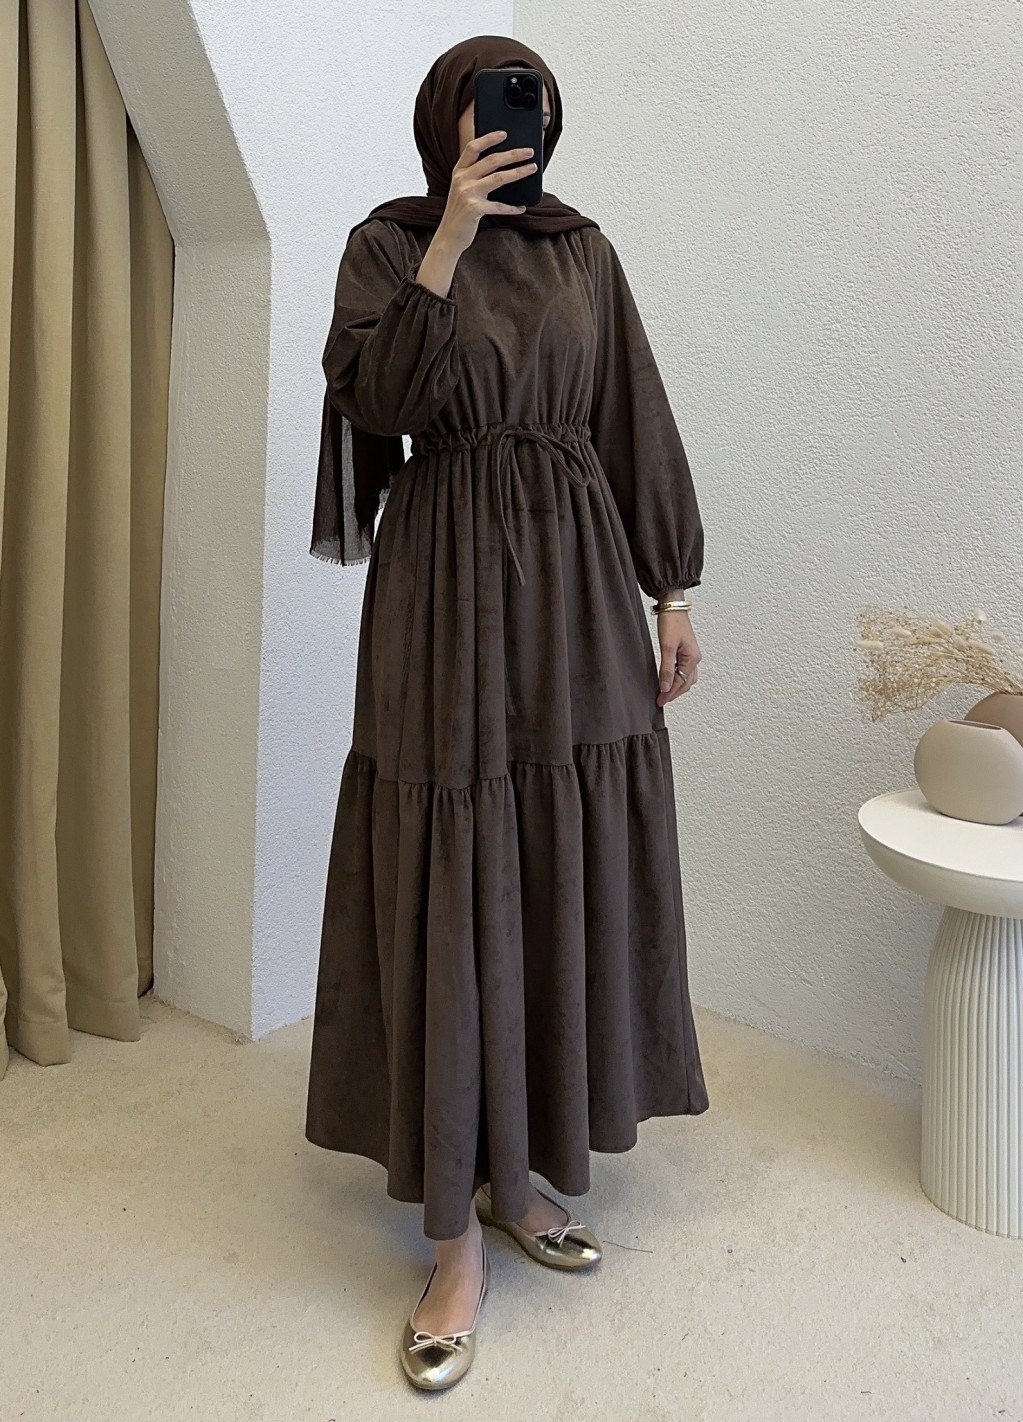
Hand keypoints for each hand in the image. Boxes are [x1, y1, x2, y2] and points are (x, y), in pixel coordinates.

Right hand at [437, 130, 537, 255]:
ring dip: (518, 172)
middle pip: (491, 160)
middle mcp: (462, 180)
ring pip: (498, 178)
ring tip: (532, 168)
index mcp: (459, 172)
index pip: (473, 148)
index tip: (504, 134)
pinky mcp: (474, 209)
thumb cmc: (460, 213)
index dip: (489, 138)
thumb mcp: (462, 189)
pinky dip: (512, 207)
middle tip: (529, 151)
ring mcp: (467, 194)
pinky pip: (499, 206)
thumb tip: (501, 166)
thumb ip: (475, 176)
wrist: (449, 237)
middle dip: (513, 154)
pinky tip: (521, 207)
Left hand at [656, 611, 701, 705]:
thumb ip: (666, 669)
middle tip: (661, 700)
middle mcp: (695, 659)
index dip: (670, 693)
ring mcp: (691, 655)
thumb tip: (665, 687)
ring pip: (686, 678)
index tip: (660, 701)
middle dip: (674, 693)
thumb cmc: (671, 622)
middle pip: (686, 683)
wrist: (672, 606)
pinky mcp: (686, 652)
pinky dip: (677, 678)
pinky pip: (683, 670)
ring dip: (677, 687)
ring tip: (664, 694)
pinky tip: (668, 680)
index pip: (681, 683)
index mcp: (692, 659)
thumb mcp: (667, 647)